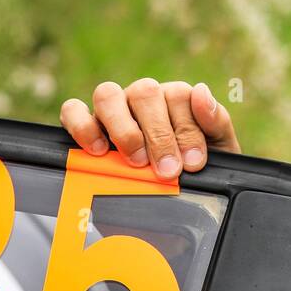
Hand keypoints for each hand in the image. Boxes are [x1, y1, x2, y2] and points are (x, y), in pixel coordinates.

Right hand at [59, 79, 240, 179]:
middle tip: (167, 170)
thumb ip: (215, 121)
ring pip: (107, 94)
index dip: (186, 130)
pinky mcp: (87, 126)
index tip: (193, 163)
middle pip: (144, 92)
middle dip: (158, 135)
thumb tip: (201, 92)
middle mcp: (143, 98)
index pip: (179, 95)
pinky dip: (82, 126)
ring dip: (123, 128)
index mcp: (176, 98)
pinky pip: (73, 111)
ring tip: (135, 161)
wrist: (180, 199)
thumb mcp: (218, 148)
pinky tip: (99, 151)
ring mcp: (114, 110)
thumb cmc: (195, 168)